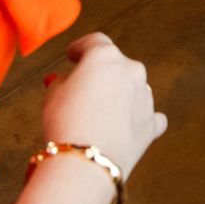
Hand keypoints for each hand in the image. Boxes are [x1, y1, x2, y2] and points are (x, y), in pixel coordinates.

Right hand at [41, 32, 165, 179]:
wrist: (85, 161)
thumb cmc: (66, 123)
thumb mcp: (53, 95)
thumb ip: (60, 82)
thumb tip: (61, 81)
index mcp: (105, 56)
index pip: (94, 42)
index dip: (81, 48)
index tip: (73, 55)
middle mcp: (131, 70)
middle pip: (116, 65)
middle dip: (100, 75)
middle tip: (82, 89)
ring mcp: (145, 96)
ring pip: (133, 89)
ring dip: (120, 95)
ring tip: (99, 114)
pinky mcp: (151, 123)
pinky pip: (149, 116)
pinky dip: (138, 118)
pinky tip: (128, 125)